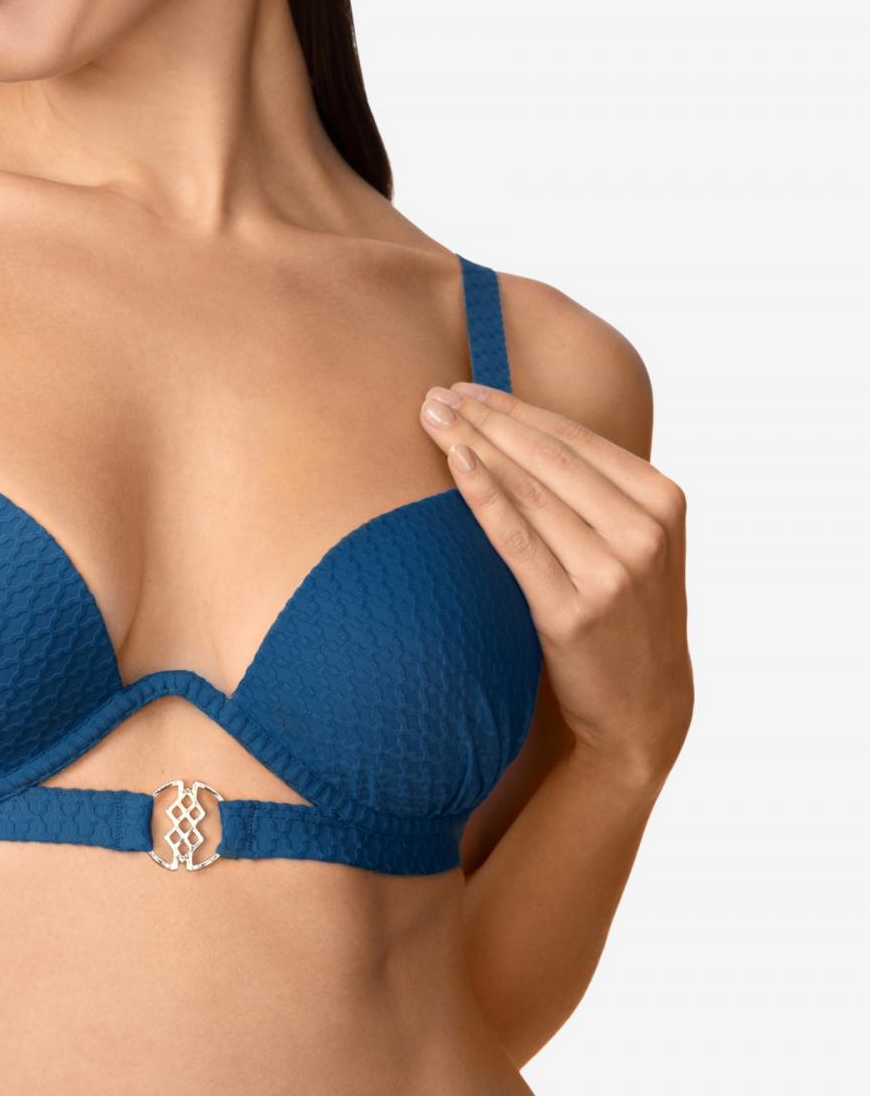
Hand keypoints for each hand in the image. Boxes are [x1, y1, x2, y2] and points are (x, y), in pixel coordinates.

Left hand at [418, 380, 691, 787]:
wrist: (644, 706)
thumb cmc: (626, 612)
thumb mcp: (637, 541)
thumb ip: (599, 490)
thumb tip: (518, 427)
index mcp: (663, 499)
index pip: (575, 438)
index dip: (515, 408)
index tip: (466, 388)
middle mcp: (643, 531)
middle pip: (547, 458)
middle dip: (485, 419)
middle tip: (435, 395)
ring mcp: (612, 572)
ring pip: (529, 492)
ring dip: (474, 446)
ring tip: (431, 418)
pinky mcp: (573, 612)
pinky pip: (517, 541)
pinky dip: (483, 497)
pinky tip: (455, 464)